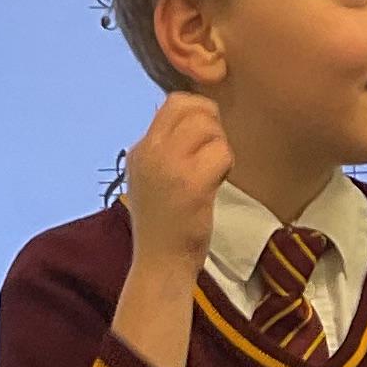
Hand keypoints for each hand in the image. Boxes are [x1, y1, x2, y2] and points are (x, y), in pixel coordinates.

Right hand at [123, 91, 234, 271]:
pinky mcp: (191, 183)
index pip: (173, 103)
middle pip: (192, 107)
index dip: (199, 111)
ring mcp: (169, 166)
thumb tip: (196, 118)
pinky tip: (217, 184)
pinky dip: (226, 166)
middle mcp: (150, 152)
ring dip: (220, 147)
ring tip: (213, 172)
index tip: (207, 137)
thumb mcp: (152, 179)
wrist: (161, 263)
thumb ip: (167, 149)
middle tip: (213, 153)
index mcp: (140, 150)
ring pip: (209, 127)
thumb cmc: (165, 225)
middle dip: (213, 124)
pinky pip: (222, 153)